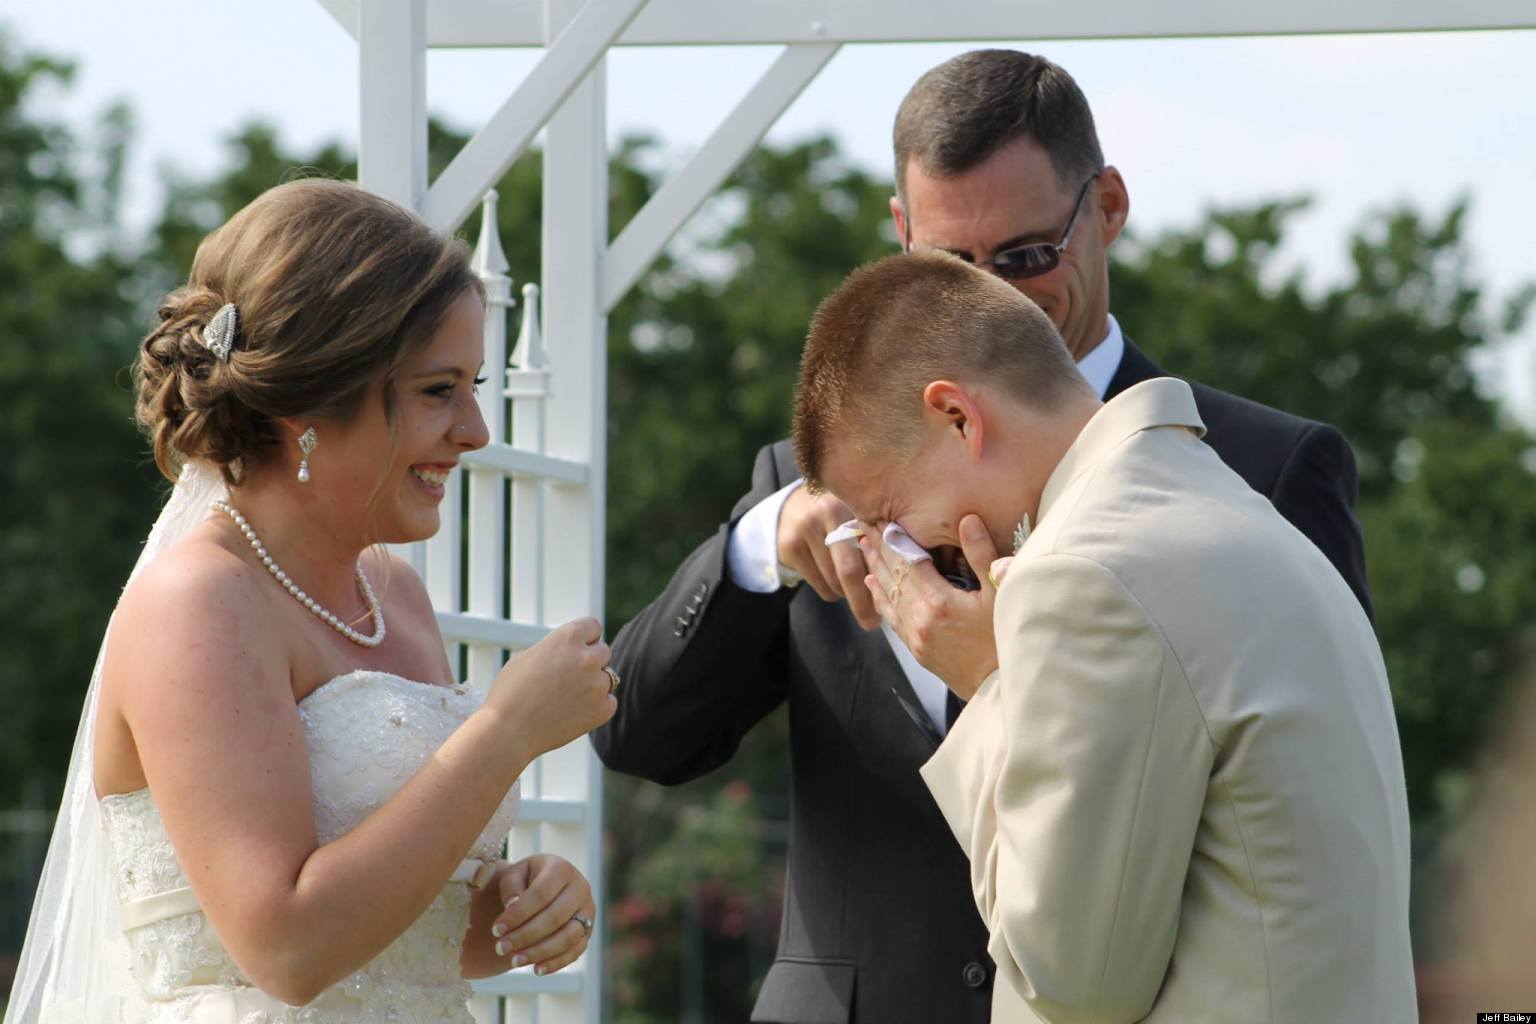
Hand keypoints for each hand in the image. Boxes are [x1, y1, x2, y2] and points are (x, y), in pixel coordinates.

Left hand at [486, 854, 595, 975]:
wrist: (546, 885)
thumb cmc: (526, 880)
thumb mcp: (515, 874)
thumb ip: (511, 887)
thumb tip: (513, 905)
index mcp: (561, 869)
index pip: (540, 895)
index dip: (517, 915)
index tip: (495, 931)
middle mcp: (580, 888)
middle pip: (554, 917)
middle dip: (525, 936)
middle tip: (500, 949)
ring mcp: (588, 910)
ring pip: (568, 936)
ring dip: (540, 952)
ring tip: (515, 961)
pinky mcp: (588, 930)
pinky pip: (576, 951)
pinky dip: (557, 962)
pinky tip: (536, 970)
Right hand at [487, 618, 614, 757]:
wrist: (508, 731)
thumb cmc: (510, 693)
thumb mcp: (527, 656)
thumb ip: (555, 649)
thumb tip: (571, 649)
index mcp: (567, 637)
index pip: (593, 626)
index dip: (585, 638)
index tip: (576, 650)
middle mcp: (587, 657)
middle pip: (604, 651)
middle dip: (590, 661)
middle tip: (568, 678)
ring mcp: (597, 684)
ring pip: (607, 678)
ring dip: (593, 685)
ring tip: (565, 698)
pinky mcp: (603, 709)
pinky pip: (609, 702)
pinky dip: (596, 707)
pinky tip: (572, 713)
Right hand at [777, 486, 879, 629]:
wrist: (793, 505)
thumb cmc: (837, 518)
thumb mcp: (857, 519)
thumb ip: (875, 541)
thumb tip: (896, 583)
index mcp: (852, 506)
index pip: (871, 550)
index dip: (883, 578)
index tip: (892, 602)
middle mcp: (826, 514)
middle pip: (848, 570)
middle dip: (862, 601)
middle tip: (871, 622)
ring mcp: (804, 530)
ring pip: (833, 582)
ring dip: (846, 594)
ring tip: (852, 591)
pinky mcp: (788, 547)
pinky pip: (818, 584)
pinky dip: (830, 592)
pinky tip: (833, 582)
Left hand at [862, 514, 1001, 698]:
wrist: (1004, 689)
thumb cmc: (1008, 640)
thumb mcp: (1000, 594)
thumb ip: (982, 555)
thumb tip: (967, 519)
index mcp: (938, 602)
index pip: (906, 561)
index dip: (892, 538)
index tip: (880, 519)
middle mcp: (920, 619)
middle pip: (892, 576)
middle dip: (878, 548)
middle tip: (865, 524)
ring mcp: (916, 637)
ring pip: (887, 596)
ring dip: (875, 569)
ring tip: (865, 546)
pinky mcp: (918, 651)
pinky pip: (892, 618)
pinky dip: (880, 597)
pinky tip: (873, 585)